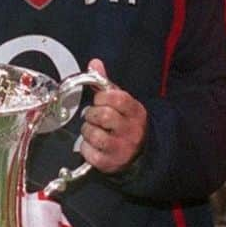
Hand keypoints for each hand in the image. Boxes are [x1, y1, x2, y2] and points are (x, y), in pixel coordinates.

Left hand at [78, 58, 146, 174]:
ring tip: (93, 130)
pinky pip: (89, 152)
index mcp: (135, 112)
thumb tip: (94, 63)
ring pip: (95, 134)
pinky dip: (85, 147)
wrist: (140, 153)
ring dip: (87, 130)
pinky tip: (92, 144)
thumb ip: (106, 83)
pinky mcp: (110, 163)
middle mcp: (131, 131)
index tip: (99, 100)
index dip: (103, 97)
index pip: (118, 99)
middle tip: (94, 116)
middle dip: (92, 114)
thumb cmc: (125, 123)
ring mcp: (121, 149)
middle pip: (104, 116)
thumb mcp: (121, 102)